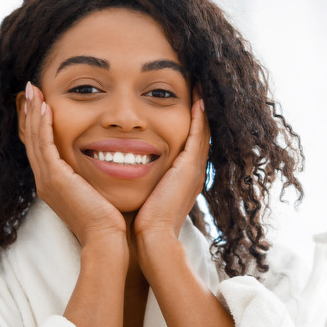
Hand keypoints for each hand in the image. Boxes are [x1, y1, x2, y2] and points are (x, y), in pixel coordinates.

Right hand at [21, 82, 125, 246]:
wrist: (106, 239)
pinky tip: (46, 107)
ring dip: (34, 113)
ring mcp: (47, 181)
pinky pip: (45, 145)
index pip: (42, 148)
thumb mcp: (96, 193)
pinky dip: (44, 125)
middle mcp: (45, 182)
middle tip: (31, 90)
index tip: (41, 103)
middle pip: (32, 140)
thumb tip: (105, 163)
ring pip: (35, 139)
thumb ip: (92, 177)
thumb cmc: (108, 220)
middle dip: (31, 113)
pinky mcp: (55, 179)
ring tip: (34, 91)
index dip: (39, 125)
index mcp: (54, 185)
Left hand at [134, 94, 209, 244]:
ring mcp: (194, 170)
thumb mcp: (144, 197)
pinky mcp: (190, 168)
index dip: (189, 125)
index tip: (185, 105)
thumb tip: (124, 173)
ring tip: (199, 88)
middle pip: (200, 135)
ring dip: (201, 109)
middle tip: (197, 90)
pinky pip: (198, 135)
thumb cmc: (142, 224)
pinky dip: (199, 117)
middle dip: (198, 113)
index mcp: (183, 179)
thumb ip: (141, 184)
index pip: (189, 145)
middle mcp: (193, 172)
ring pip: (202, 132)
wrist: (152, 239)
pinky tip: (197, 99)